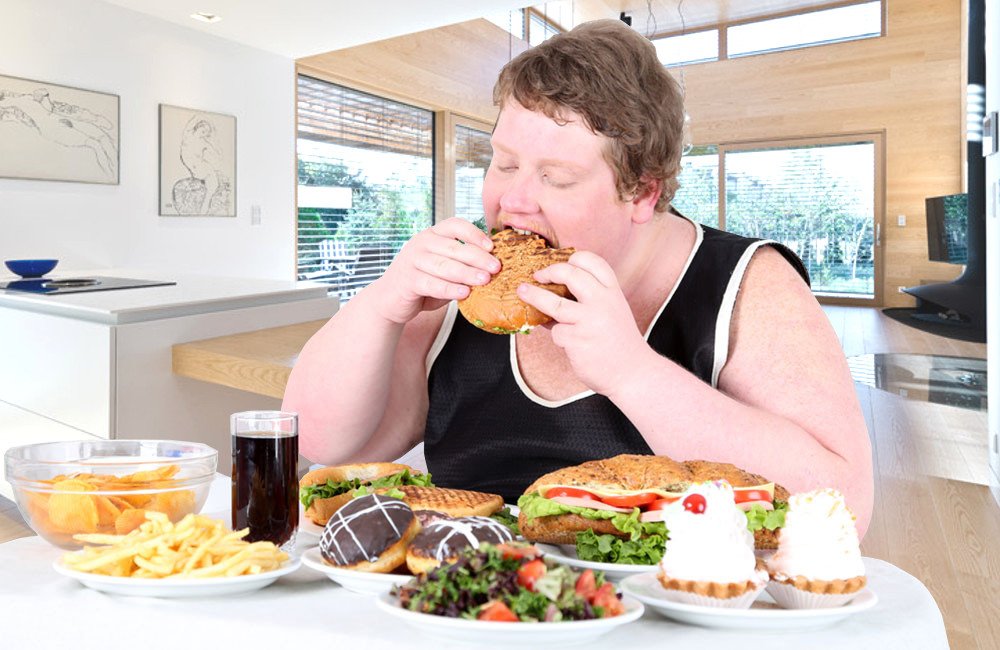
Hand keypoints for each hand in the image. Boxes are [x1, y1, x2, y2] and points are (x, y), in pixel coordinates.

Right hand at [370, 218, 499, 323]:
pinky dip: (449, 288)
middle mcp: (421, 243)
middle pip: (453, 247)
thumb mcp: (443, 269)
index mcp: (432, 235)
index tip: (491, 247)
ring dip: (467, 273)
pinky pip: (431, 283)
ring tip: (485, 280)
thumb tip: (491, 268)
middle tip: (495, 267)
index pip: (455, 225)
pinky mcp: (406, 280)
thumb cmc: (423, 282)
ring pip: (444, 265)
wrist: (390, 299)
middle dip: (477, 257)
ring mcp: (412, 260)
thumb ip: (461, 265)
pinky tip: (464, 293)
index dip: (474, 234)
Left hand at [518, 251, 648, 395]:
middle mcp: (603, 302)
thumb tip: (554, 290)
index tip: (561, 260)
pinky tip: (567, 342)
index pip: (594, 262)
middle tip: (537, 274)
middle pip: (571, 274)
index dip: (574, 257)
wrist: (633, 373)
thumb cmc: (618, 343)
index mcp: (613, 292)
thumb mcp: (611, 313)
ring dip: (534, 296)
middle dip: (550, 271)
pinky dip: (557, 336)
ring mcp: (590, 321)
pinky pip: (556, 332)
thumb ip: (590, 300)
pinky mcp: (578, 340)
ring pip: (554, 303)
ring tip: (522, 291)